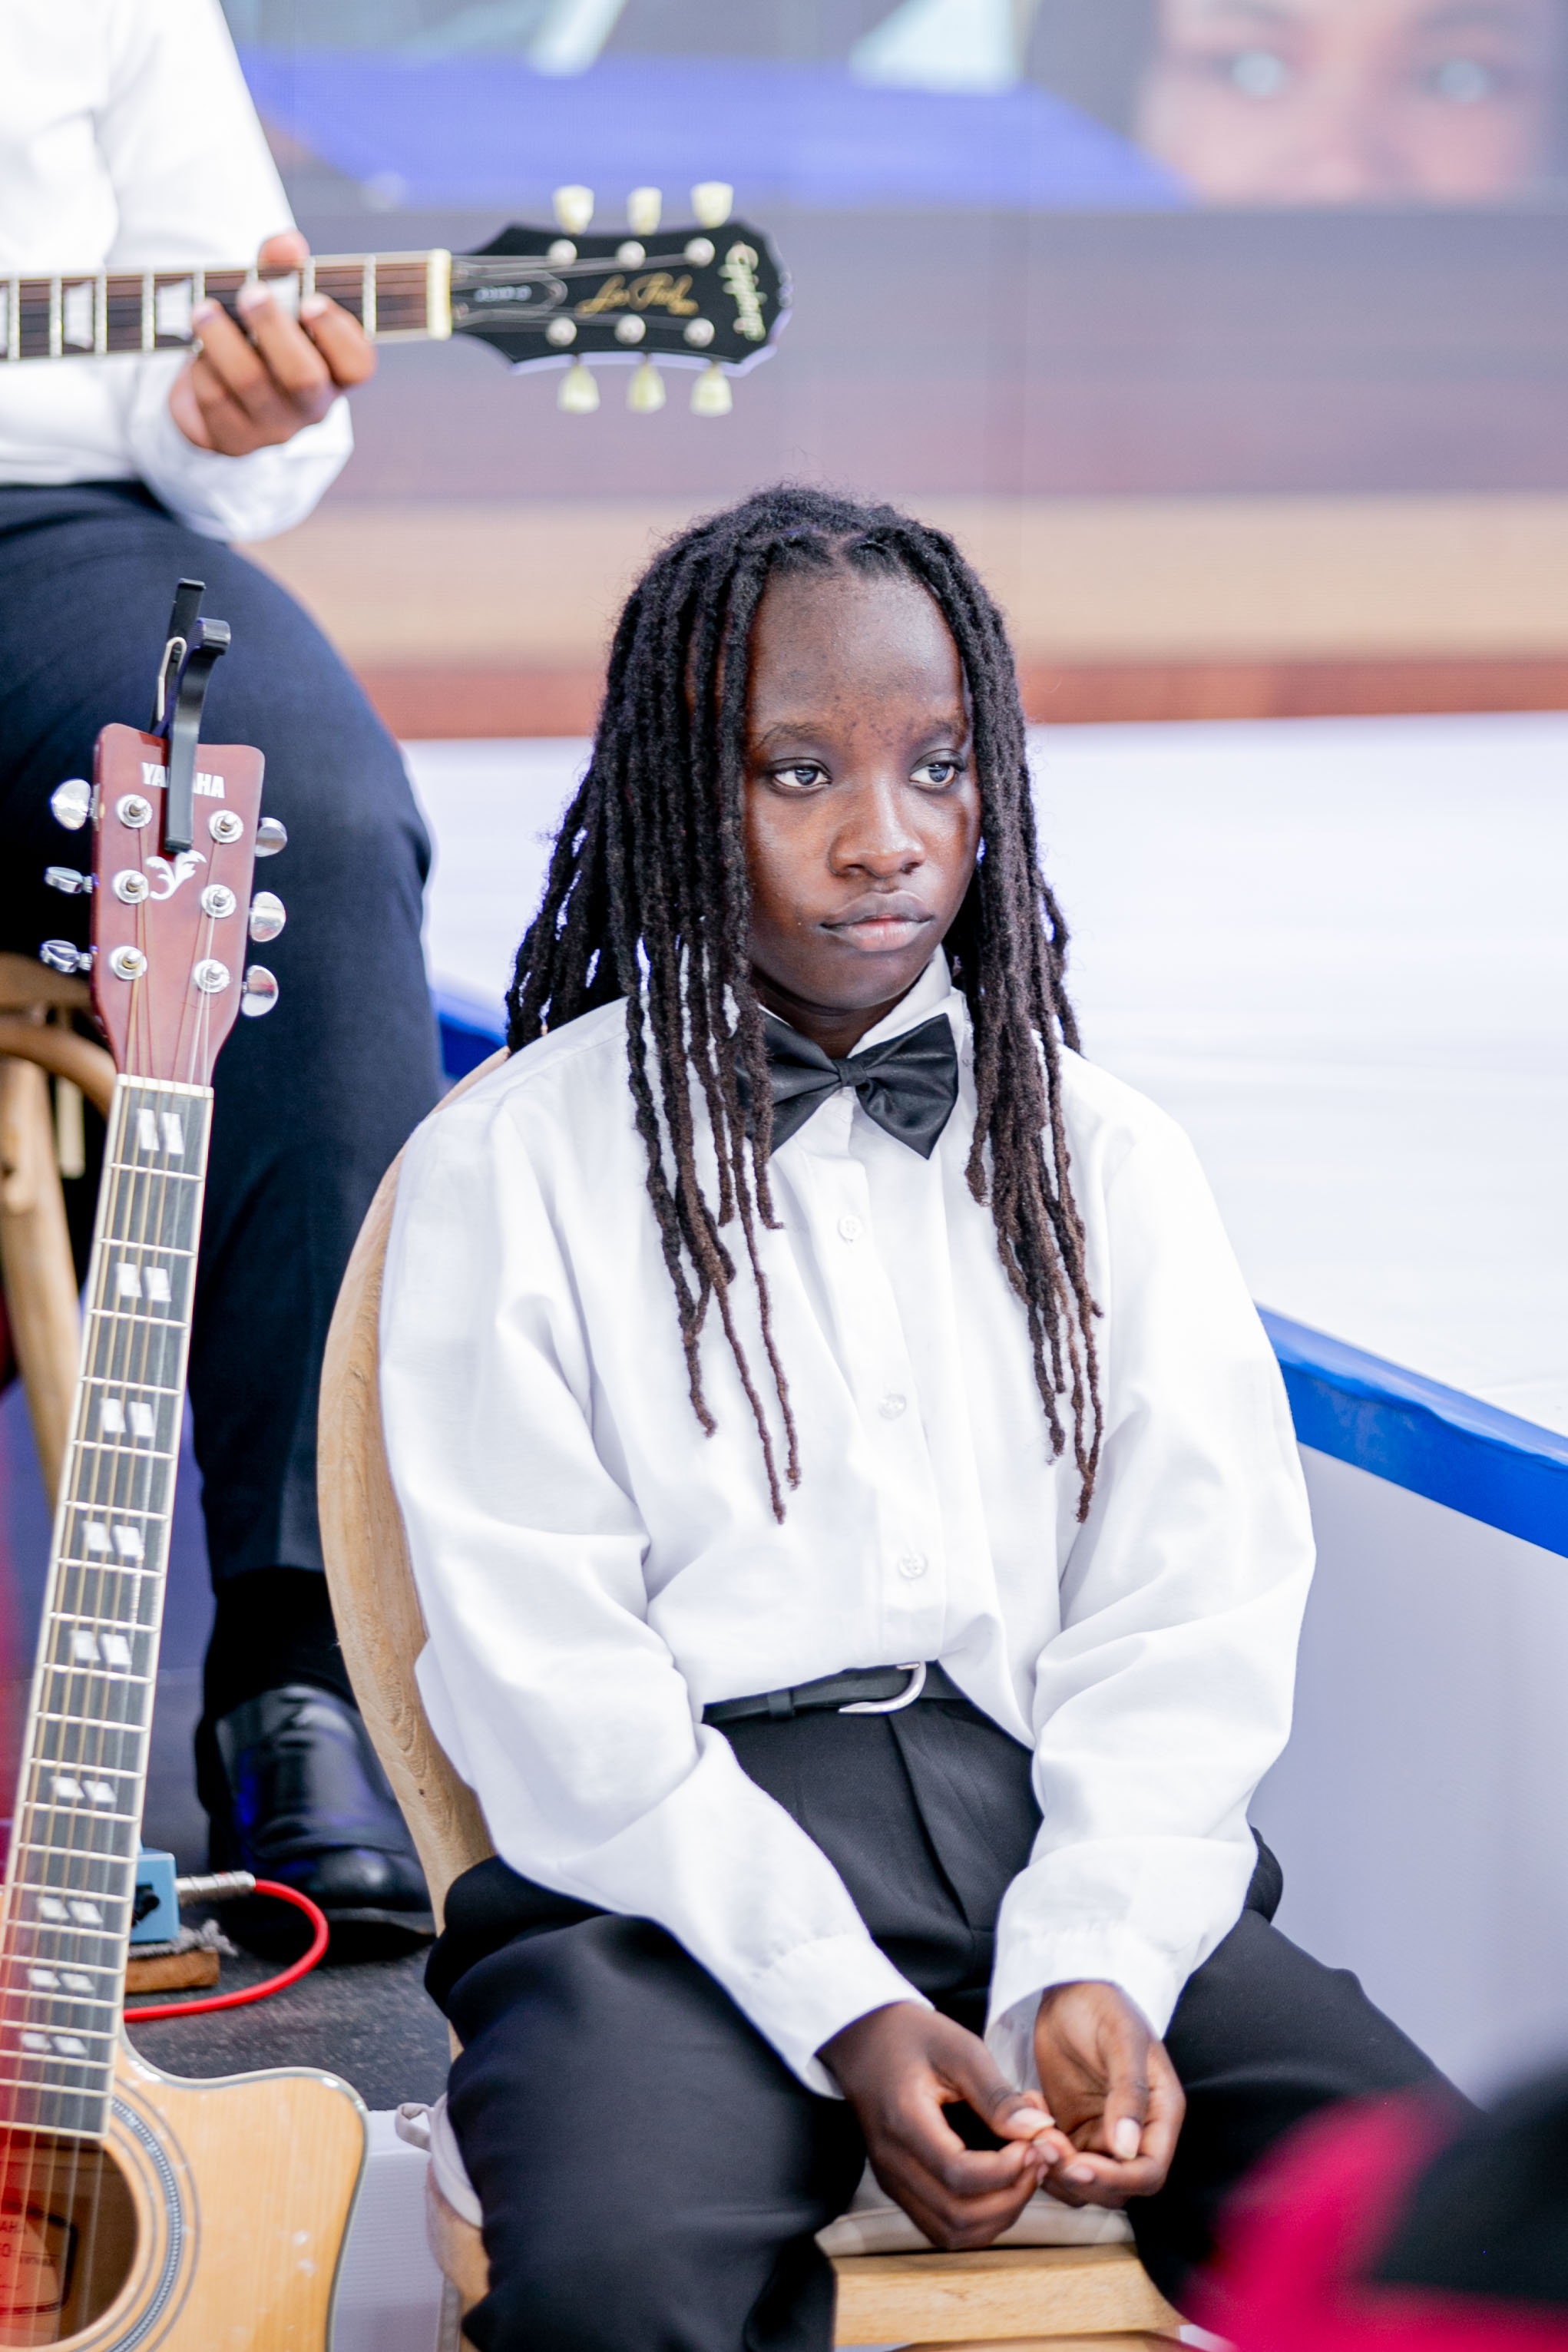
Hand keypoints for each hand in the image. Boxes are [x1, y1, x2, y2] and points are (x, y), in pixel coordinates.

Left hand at [169, 231, 374, 455]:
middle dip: (274, 329)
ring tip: (202, 309)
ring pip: (251, 384)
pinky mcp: (234, 441)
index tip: (311, 301)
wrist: (216, 393)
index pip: (358, 364)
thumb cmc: (256, 338)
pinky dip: (202, 366)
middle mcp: (312, 405)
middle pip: (304, 378)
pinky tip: (197, 350)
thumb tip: (288, 243)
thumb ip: (280, 270)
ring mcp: (274, 427)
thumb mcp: (271, 299)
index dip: (338, 335)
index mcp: (335, 371)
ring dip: (223, 339)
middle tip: (250, 292)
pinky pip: (215, 399)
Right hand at [820, 2002, 1076, 2250]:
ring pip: (951, 2234)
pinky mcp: (900, 2187)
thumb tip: (1039, 2129)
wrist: (863, 2039)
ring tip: (1022, 2173)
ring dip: (998, 2215)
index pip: (959, 2176)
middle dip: (1010, 2197)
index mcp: (903, 2123)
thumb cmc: (912, 2037)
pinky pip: (942, 2227)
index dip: (1006, 2170)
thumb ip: (997, 2094)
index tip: (1032, 2142)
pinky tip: (999, 2184)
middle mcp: (892, 2164)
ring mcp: (893, 2181)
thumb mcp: (959, 2049)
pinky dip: (979, 2219)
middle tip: (1036, 2159)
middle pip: (957, 2217)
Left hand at [1031, 1981, 1184, 2206]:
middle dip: (1080, 2176)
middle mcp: (1136, 2134)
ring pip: (1084, 2184)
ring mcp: (1102, 2136)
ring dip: (1056, 2170)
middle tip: (1045, 2143)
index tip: (1078, 2165)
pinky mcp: (1073, 2133)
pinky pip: (1059, 2165)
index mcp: (1160, 2115)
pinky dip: (1041, 2155)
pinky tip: (1030, 2112)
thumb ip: (1129, 2091)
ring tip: (1035, 2130)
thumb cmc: (1104, 2006)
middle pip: (1116, 2189)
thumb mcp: (1122, 2039)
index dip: (1117, 2179)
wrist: (1069, 1991)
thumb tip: (1128, 2147)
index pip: (1149, 2172)